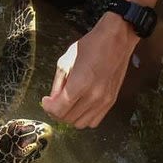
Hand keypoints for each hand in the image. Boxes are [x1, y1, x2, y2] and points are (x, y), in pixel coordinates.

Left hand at [42, 12, 139, 127]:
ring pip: (80, 123)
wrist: (116, 39)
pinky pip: (94, 121)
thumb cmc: (91, 45)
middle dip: (56, 112)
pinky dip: (84, 117)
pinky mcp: (111, 101)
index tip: (46, 101)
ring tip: (67, 105)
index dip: (48, 107)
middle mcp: (93, 96)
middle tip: (54, 103)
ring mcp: (104, 101)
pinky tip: (80, 106)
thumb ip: (58, 83)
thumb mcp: (66, 60)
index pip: (59, 110)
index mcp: (80, 84)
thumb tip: (53, 99)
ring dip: (70, 117)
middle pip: (68, 119)